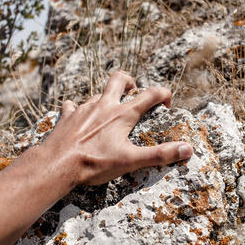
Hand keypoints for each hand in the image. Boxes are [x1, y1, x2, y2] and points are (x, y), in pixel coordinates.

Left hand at [41, 71, 192, 185]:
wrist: (57, 164)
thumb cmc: (94, 163)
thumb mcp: (131, 161)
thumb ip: (160, 154)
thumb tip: (187, 149)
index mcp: (122, 114)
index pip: (150, 95)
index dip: (163, 94)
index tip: (167, 103)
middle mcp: (103, 106)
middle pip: (118, 79)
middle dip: (129, 81)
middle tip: (133, 91)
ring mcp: (83, 109)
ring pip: (97, 94)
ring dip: (105, 99)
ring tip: (108, 113)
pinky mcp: (67, 116)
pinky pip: (72, 106)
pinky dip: (77, 109)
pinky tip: (78, 118)